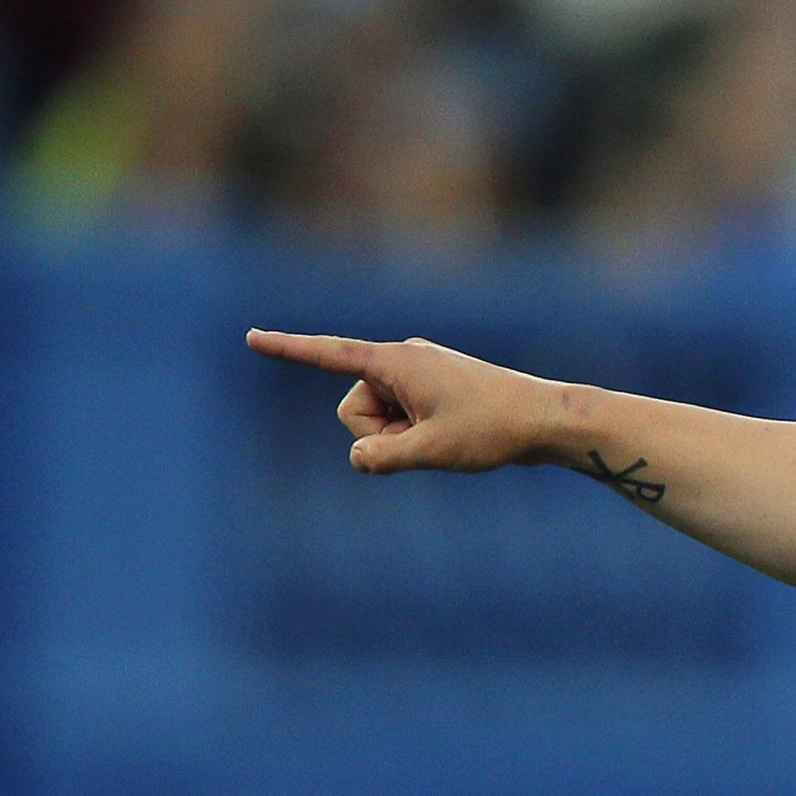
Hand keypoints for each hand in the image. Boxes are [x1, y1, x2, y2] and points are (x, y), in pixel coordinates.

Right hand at [245, 330, 572, 475]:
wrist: (545, 420)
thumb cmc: (493, 429)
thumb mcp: (432, 451)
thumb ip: (383, 459)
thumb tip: (357, 458)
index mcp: (395, 362)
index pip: (329, 354)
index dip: (288, 349)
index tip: (251, 337)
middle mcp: (402, 359)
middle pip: (353, 409)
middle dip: (379, 434)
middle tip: (430, 439)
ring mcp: (417, 374)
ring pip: (377, 420)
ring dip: (401, 438)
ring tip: (447, 437)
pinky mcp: (431, 390)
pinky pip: (401, 421)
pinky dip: (415, 437)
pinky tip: (453, 434)